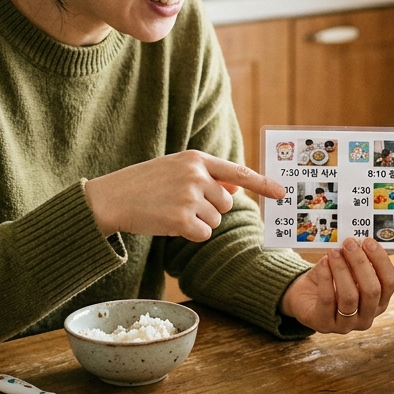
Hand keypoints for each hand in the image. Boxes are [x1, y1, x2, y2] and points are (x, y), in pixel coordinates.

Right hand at [85, 150, 282, 241]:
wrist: (110, 198)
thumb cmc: (143, 184)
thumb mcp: (175, 170)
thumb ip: (206, 177)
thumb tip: (236, 189)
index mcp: (196, 159)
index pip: (237, 172)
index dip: (263, 183)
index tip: (282, 193)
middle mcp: (195, 175)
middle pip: (226, 203)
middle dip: (209, 210)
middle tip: (181, 205)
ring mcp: (188, 197)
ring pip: (215, 220)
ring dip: (198, 222)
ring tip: (171, 211)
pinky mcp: (181, 219)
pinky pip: (203, 234)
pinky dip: (190, 235)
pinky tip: (170, 224)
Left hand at [281, 238, 393, 332]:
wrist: (305, 296)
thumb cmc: (331, 281)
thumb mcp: (349, 270)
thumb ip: (358, 260)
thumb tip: (359, 243)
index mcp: (379, 302)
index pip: (390, 282)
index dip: (381, 260)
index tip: (368, 242)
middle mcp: (367, 317)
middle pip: (372, 291)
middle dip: (360, 263)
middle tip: (349, 244)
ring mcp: (346, 325)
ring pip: (350, 297)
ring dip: (342, 270)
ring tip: (334, 252)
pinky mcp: (324, 324)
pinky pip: (328, 300)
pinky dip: (326, 277)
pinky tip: (323, 263)